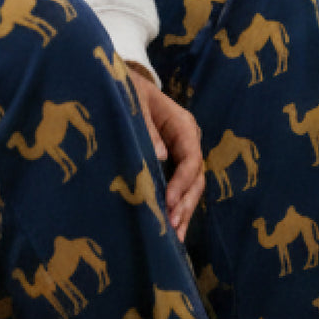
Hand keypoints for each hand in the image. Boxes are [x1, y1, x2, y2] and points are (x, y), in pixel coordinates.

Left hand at [127, 63, 203, 239]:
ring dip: (183, 211)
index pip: (191, 158)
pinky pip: (179, 186)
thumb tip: (160, 157)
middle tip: (173, 226)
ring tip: (175, 238)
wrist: (123, 80)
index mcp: (183, 124)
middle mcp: (188, 140)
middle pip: (196, 178)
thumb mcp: (135, 103)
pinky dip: (176, 206)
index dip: (181, 182)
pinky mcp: (172, 161)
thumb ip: (147, 128)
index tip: (168, 201)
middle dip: (185, 203)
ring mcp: (182, 152)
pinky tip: (172, 228)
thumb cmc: (128, 88)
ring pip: (191, 187)